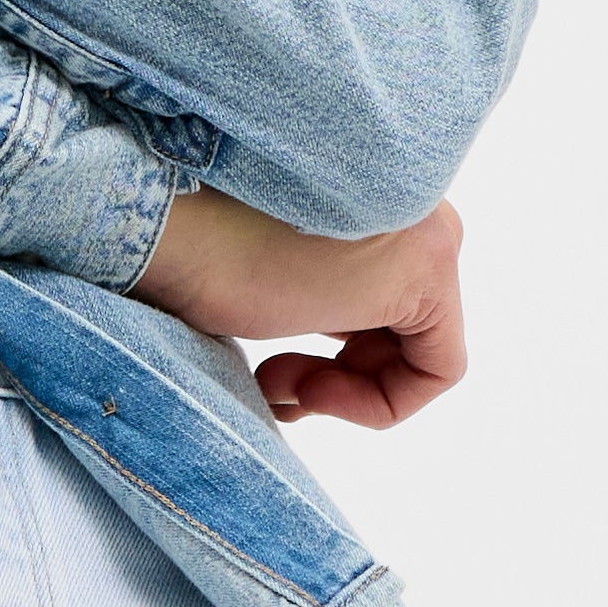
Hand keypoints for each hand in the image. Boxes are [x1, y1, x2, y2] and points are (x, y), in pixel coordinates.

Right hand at [134, 185, 466, 429]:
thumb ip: (323, 303)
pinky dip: (382, 405)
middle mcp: (416, 205)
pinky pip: (439, 370)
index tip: (269, 373)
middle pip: (400, 332)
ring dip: (342, 391)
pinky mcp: (430, 266)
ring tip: (274, 383)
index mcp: (376, 202)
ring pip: (415, 352)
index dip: (331, 365)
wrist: (168, 223)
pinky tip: (314, 394)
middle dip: (334, 376)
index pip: (382, 312)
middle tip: (269, 384)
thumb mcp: (271, 283)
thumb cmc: (195, 254)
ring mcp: (429, 230)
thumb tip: (334, 368)